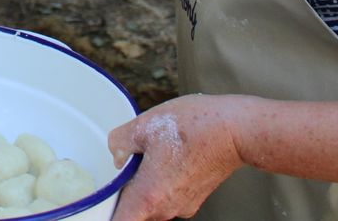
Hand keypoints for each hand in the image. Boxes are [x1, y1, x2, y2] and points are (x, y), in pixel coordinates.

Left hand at [108, 95, 246, 220]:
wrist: (237, 130)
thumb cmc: (196, 127)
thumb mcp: (145, 124)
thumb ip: (120, 142)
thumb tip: (115, 154)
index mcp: (149, 196)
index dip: (107, 214)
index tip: (101, 205)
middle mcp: (167, 208)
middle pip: (135, 212)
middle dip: (126, 192)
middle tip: (126, 164)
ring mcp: (183, 206)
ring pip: (152, 203)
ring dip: (146, 185)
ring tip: (153, 153)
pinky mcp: (195, 198)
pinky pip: (169, 197)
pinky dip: (163, 182)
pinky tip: (170, 156)